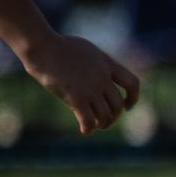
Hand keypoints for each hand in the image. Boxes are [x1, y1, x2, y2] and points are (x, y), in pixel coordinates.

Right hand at [24, 32, 142, 136]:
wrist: (42, 46)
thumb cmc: (59, 46)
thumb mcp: (87, 50)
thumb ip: (98, 63)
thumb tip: (102, 70)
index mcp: (107, 63)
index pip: (132, 84)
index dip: (133, 98)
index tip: (126, 106)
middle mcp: (103, 77)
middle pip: (118, 104)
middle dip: (113, 116)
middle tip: (105, 122)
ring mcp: (90, 88)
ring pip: (105, 115)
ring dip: (102, 124)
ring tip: (95, 126)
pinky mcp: (76, 98)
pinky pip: (89, 120)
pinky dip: (88, 128)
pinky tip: (84, 130)